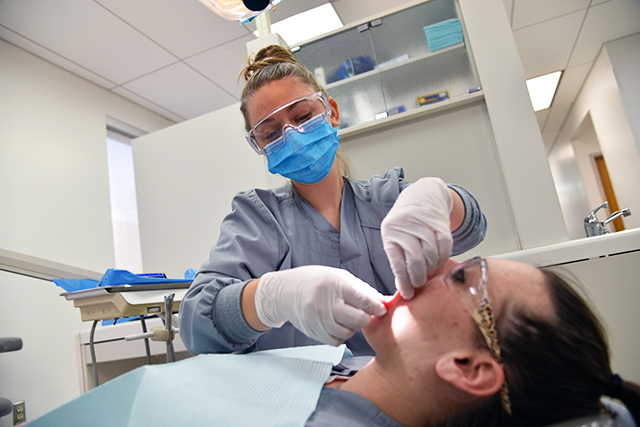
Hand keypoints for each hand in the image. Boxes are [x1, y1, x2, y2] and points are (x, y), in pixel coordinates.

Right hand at [254, 266, 386, 345]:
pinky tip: (337, 325)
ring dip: (352, 327)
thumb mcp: (337, 276)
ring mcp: (318, 320)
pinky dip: (341, 335)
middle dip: (366, 318)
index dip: (376, 307)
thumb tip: (381, 301)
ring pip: (349, 332)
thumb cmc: (313, 281)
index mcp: (333, 285)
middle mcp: (325, 303)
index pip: (362, 300)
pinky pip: (336, 341)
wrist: (284, 292)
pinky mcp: (314, 332)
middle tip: (364, 313)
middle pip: (359, 320)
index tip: (381, 309)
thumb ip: (360, 289)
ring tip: (346, 317)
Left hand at [381, 177, 452, 298]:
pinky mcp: (441, 224)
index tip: (408, 294)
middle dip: (418, 278)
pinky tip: (437, 262)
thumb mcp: (394, 235)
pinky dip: (442, 259)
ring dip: (430, 270)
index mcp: (390, 231)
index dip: (403, 282)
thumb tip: (403, 286)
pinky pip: (444, 248)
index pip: (397, 262)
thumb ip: (398, 257)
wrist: (423, 195)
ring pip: (431, 256)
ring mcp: (424, 224)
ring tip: (427, 273)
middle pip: (415, 261)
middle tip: (419, 284)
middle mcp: (406, 226)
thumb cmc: (405, 221)